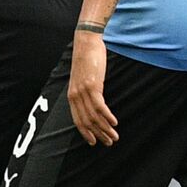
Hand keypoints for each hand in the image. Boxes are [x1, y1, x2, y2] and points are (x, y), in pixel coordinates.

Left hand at [68, 30, 116, 145]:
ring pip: (93, 116)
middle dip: (98, 134)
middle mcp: (75, 95)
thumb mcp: (84, 79)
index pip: (77, 119)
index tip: (94, 142)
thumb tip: (94, 101)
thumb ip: (87, 91)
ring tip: (114, 137)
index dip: (86, 132)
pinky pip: (100, 106)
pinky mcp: (92, 85)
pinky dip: (107, 116)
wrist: (86, 42)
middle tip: (109, 143)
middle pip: (86, 121)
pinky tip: (115, 123)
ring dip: (105, 128)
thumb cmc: (87, 60)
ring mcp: (83, 91)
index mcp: (72, 95)